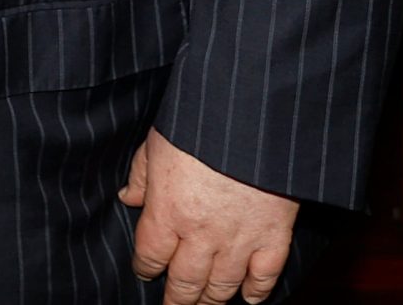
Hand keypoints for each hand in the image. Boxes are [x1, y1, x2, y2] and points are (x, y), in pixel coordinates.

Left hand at [121, 127, 299, 303]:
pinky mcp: (274, 235)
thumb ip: (141, 174)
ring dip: (211, 299)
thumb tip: (128, 196)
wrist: (252, 117)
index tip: (144, 272)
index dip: (145, 267)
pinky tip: (248, 298)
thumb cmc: (199, 123)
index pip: (150, 255)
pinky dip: (256, 291)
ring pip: (222, 285)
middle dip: (177, 299)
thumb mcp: (157, 141)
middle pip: (185, 282)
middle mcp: (200, 233)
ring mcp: (239, 238)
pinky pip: (265, 275)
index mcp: (167, 210)